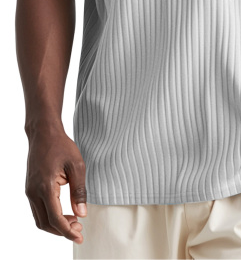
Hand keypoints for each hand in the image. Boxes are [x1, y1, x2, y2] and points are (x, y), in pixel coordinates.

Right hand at [24, 121, 86, 243]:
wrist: (44, 133)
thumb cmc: (61, 146)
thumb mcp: (77, 165)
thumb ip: (79, 191)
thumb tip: (81, 213)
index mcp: (45, 187)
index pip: (55, 218)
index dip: (68, 231)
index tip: (80, 236)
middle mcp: (34, 192)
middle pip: (45, 224)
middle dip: (62, 230)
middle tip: (79, 229)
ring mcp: (30, 191)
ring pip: (40, 219)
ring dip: (56, 225)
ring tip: (74, 222)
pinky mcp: (30, 188)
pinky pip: (38, 210)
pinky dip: (50, 216)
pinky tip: (64, 213)